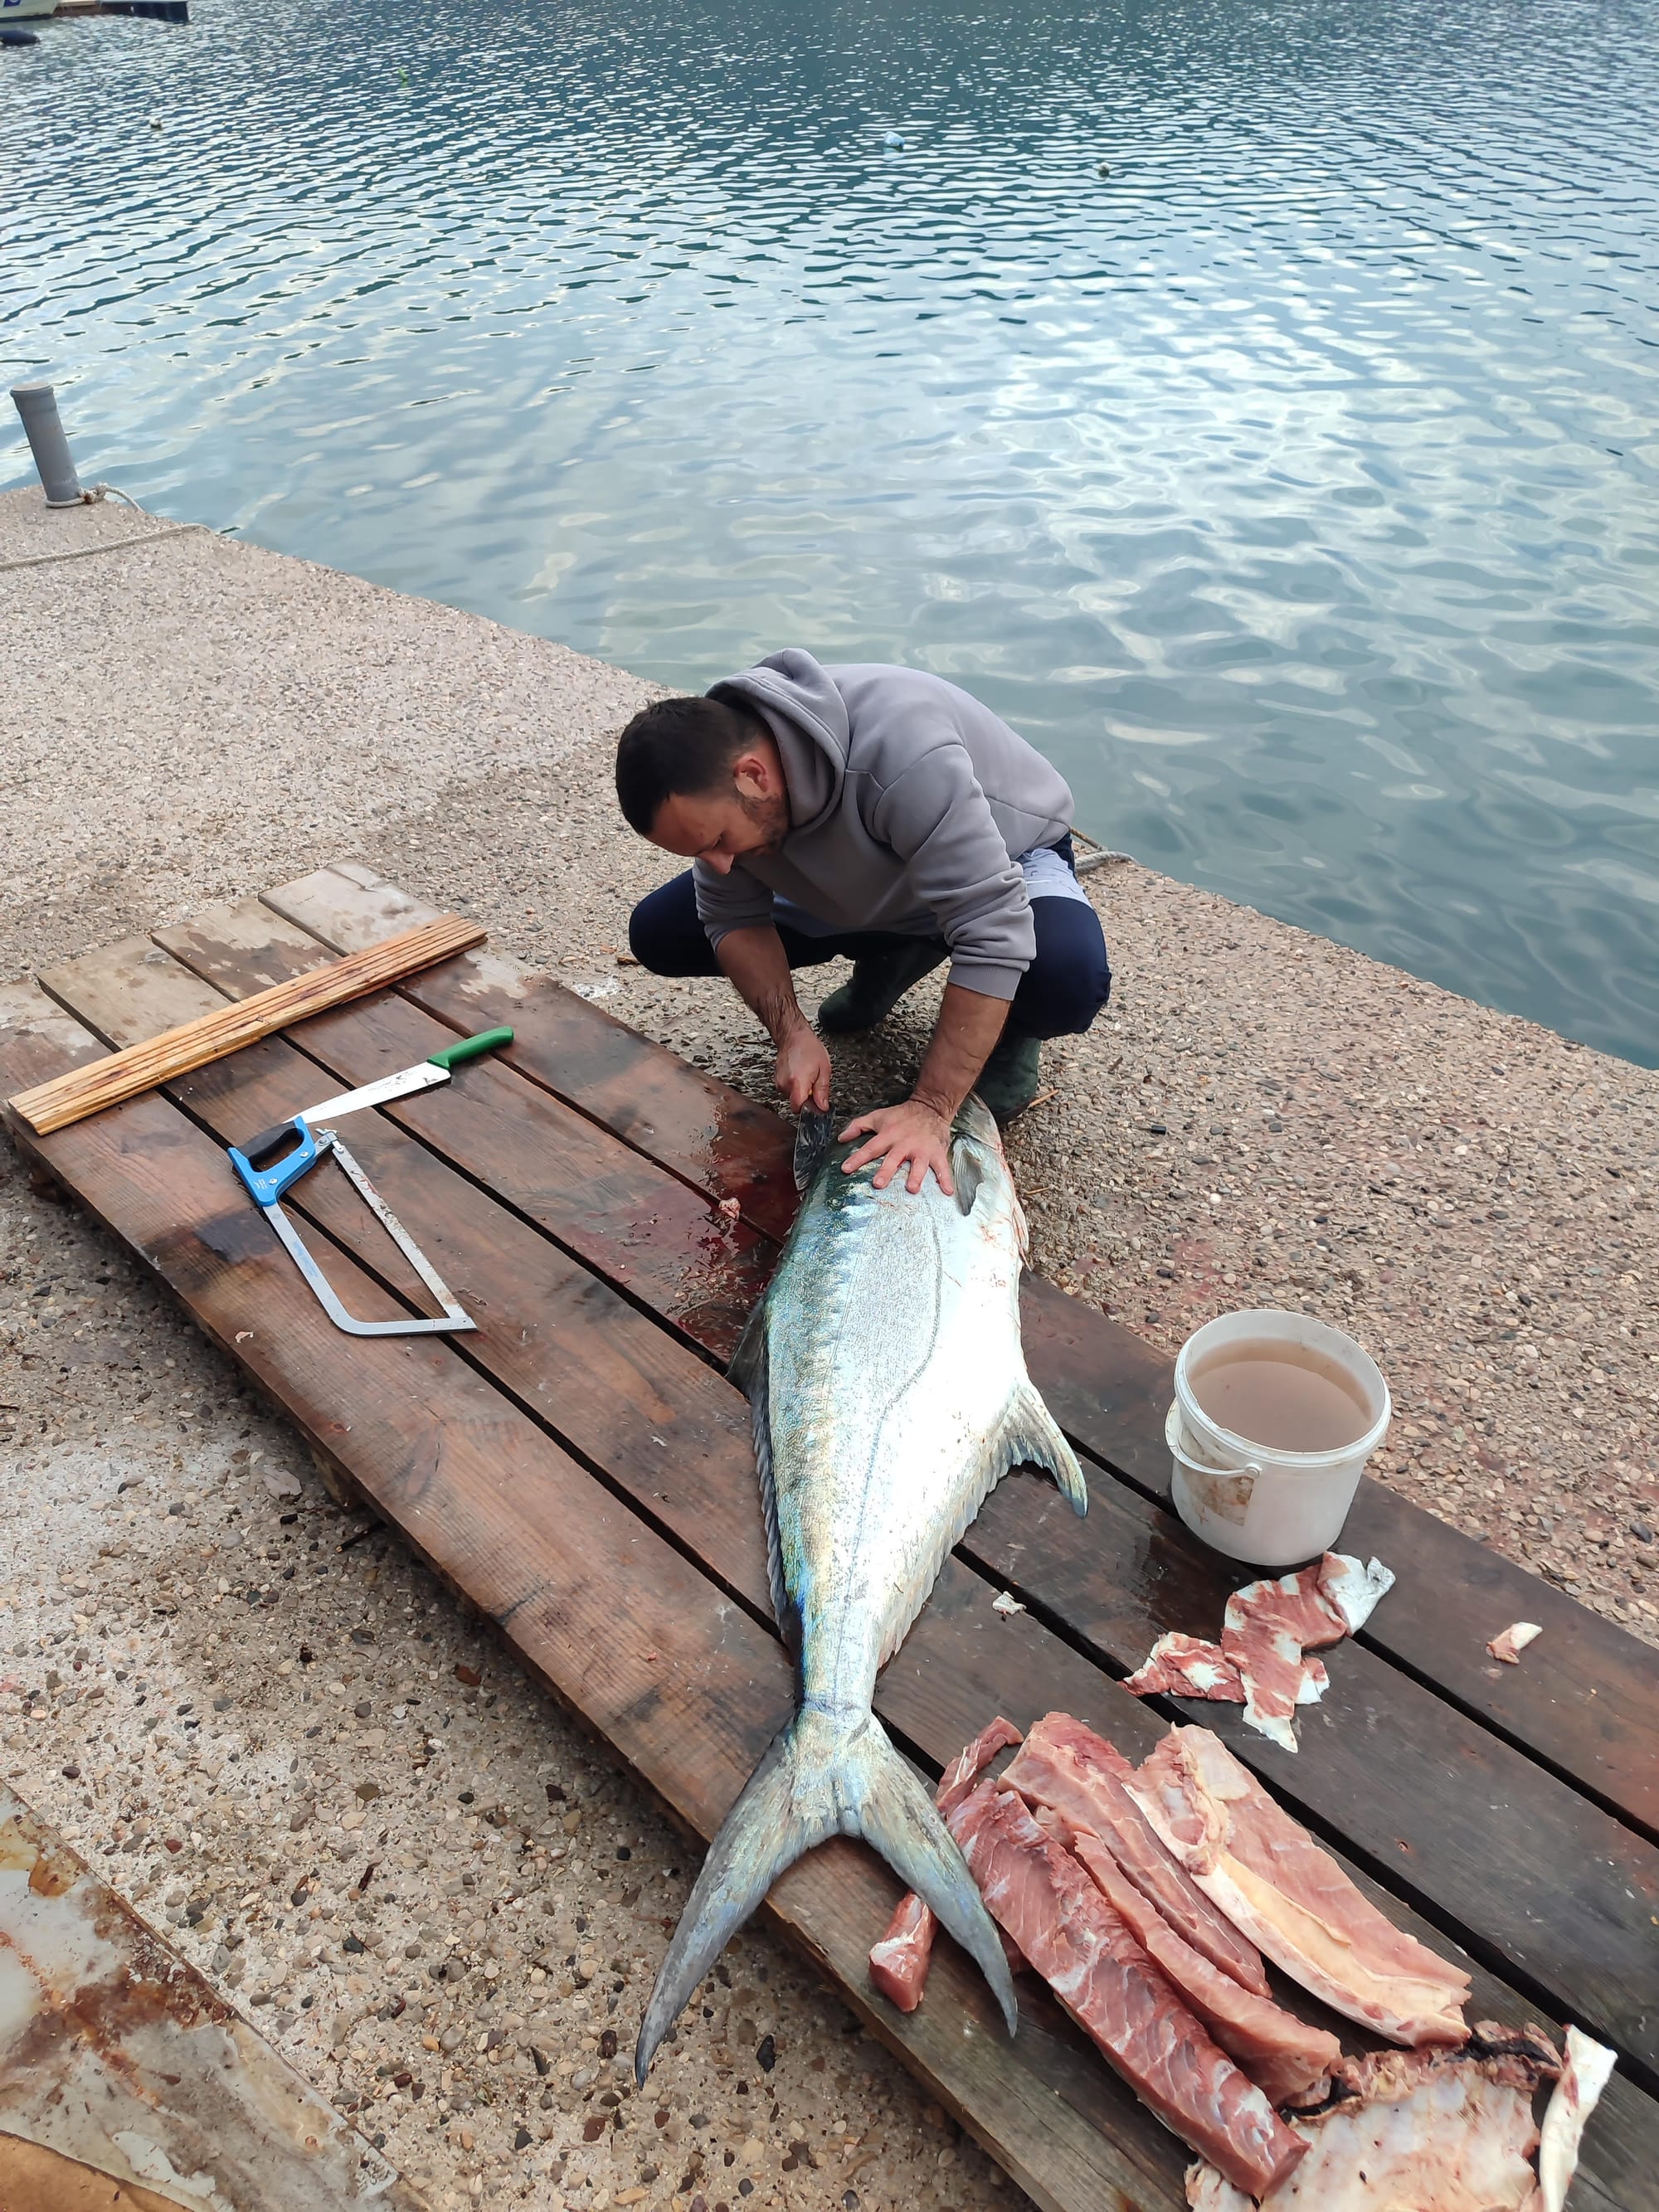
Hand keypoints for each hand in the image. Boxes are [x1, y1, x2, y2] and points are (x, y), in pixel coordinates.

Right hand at [774, 1022, 831, 1112]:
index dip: (809, 1109)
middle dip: (807, 1098)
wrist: (793, 1036)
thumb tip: (822, 1107)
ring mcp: (779, 1082)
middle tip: (814, 1083)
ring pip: (792, 1097)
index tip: (816, 1104)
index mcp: (798, 1082)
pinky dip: (795, 1086)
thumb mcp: (824, 1070)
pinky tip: (800, 1074)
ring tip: (807, 1075)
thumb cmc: (809, 1048)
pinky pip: (788, 1090)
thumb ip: (822, 1091)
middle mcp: (785, 1084)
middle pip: (796, 1103)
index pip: (799, 1109)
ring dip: (801, 1091)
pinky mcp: (777, 1080)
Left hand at [839, 1098, 954, 1196]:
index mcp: (888, 1135)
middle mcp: (904, 1143)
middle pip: (893, 1158)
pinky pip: (942, 1167)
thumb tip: (840, 1138)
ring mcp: (922, 1149)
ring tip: (912, 1188)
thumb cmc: (902, 1115)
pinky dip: (946, 1179)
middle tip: (878, 1183)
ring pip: (918, 1164)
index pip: (870, 1147)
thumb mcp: (878, 1116)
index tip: (846, 1169)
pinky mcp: (937, 1152)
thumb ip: (858, 1126)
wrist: (931, 1107)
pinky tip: (948, 1191)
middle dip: (886, 1170)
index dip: (857, 1158)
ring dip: (916, 1176)